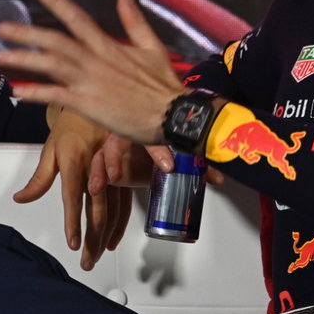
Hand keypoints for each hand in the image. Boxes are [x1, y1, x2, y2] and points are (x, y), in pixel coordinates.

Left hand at [0, 0, 184, 144]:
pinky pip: (56, 96)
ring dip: (24, 60)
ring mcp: (89, 82)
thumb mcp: (152, 46)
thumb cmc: (164, 85)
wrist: (172, 114)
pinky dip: (35, 93)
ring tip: (2, 57)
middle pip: (55, 41)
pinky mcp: (88, 104)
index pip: (77, 18)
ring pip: (50, 65)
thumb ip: (134, 20)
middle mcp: (95, 60)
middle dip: (27, 33)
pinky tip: (18, 91)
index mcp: (109, 46)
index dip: (56, 2)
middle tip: (3, 28)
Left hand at [14, 108, 132, 269]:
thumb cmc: (70, 126)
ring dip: (105, 236)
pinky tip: (112, 240)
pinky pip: (125, 203)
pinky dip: (119, 225)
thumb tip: (21, 199)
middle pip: (97, 209)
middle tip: (86, 261)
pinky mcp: (126, 174)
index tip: (73, 242)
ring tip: (95, 256)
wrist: (96, 103)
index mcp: (75, 159)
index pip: (73, 196)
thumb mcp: (50, 149)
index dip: (73, 221)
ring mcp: (114, 170)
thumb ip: (39, 178)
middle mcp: (96, 166)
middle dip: (92, 238)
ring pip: (113, 210)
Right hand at [97, 134, 225, 188]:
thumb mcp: (179, 153)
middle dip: (119, 156)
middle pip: (120, 138)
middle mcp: (130, 132)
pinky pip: (96, 164)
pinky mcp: (104, 159)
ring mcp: (114, 144)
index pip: (153, 133)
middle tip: (122, 174)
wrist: (146, 146)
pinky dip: (96, 175)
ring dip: (104, 166)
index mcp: (150, 126)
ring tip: (106, 181)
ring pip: (106, 150)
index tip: (169, 167)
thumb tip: (218, 179)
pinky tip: (96, 188)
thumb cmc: (162, 145)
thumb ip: (197, 164)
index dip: (159, 150)